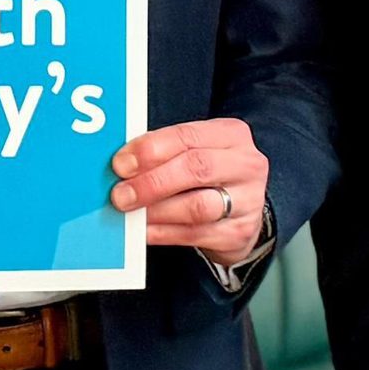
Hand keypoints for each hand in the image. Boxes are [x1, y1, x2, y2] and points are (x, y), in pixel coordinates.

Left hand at [110, 117, 269, 261]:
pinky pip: (194, 235)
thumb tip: (121, 165)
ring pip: (197, 206)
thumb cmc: (210, 175)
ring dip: (156, 211)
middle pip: (196, 169)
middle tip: (121, 195)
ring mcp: (248, 201)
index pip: (187, 137)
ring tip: (131, 213)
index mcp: (232, 134)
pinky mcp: (239, 233)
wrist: (243, 210)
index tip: (121, 164)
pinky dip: (163, 233)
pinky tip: (144, 230)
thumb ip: (164, 153)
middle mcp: (246, 164)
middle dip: (152, 182)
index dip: (150, 150)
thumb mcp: (195, 151)